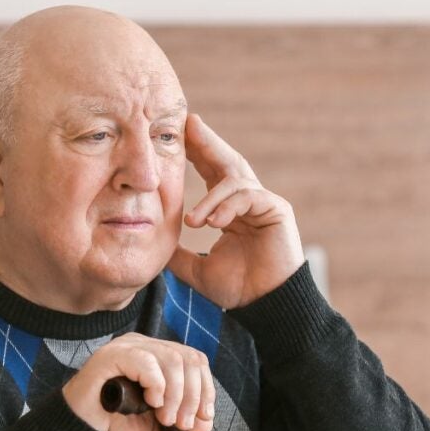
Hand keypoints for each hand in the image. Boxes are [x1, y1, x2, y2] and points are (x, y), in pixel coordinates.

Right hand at [61, 333, 214, 430]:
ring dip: (175, 395)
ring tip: (163, 418)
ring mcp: (128, 346)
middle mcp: (144, 345)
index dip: (206, 388)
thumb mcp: (160, 426)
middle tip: (180, 423)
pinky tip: (150, 402)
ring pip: (172, 359)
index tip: (203, 416)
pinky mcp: (112, 354)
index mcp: (157, 356)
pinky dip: (156, 385)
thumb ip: (184, 422)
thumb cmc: (117, 423)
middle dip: (193, 395)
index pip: (195, 359)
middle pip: (188, 358)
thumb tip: (207, 421)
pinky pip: (146, 362)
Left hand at [168, 114, 305, 308]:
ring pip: (235, 180)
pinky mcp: (277, 210)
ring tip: (196, 220)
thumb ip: (178, 254)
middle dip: (207, 143)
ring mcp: (263, 202)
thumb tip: (152, 243)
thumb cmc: (238, 288)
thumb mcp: (197, 269)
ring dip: (211, 198)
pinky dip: (229, 207)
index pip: (211, 172)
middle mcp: (247, 200)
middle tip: (188, 124)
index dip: (196, 152)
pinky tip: (214, 223)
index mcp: (230, 208)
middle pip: (226, 161)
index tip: (176, 136)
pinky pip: (249, 197)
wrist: (264, 306)